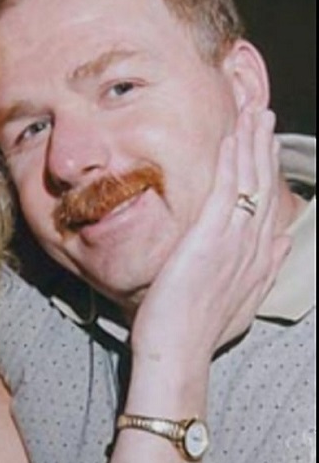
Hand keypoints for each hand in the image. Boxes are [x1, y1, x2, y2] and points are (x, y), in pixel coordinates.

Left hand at [131, 109, 289, 366]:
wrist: (179, 349)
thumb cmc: (200, 328)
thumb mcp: (241, 299)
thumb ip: (263, 268)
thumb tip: (283, 241)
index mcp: (257, 257)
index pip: (268, 203)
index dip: (269, 169)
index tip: (267, 144)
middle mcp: (251, 245)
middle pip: (263, 185)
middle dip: (264, 147)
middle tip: (262, 115)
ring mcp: (233, 241)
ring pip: (248, 182)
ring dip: (251, 144)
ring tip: (253, 113)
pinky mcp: (209, 239)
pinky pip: (224, 192)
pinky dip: (230, 163)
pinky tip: (231, 139)